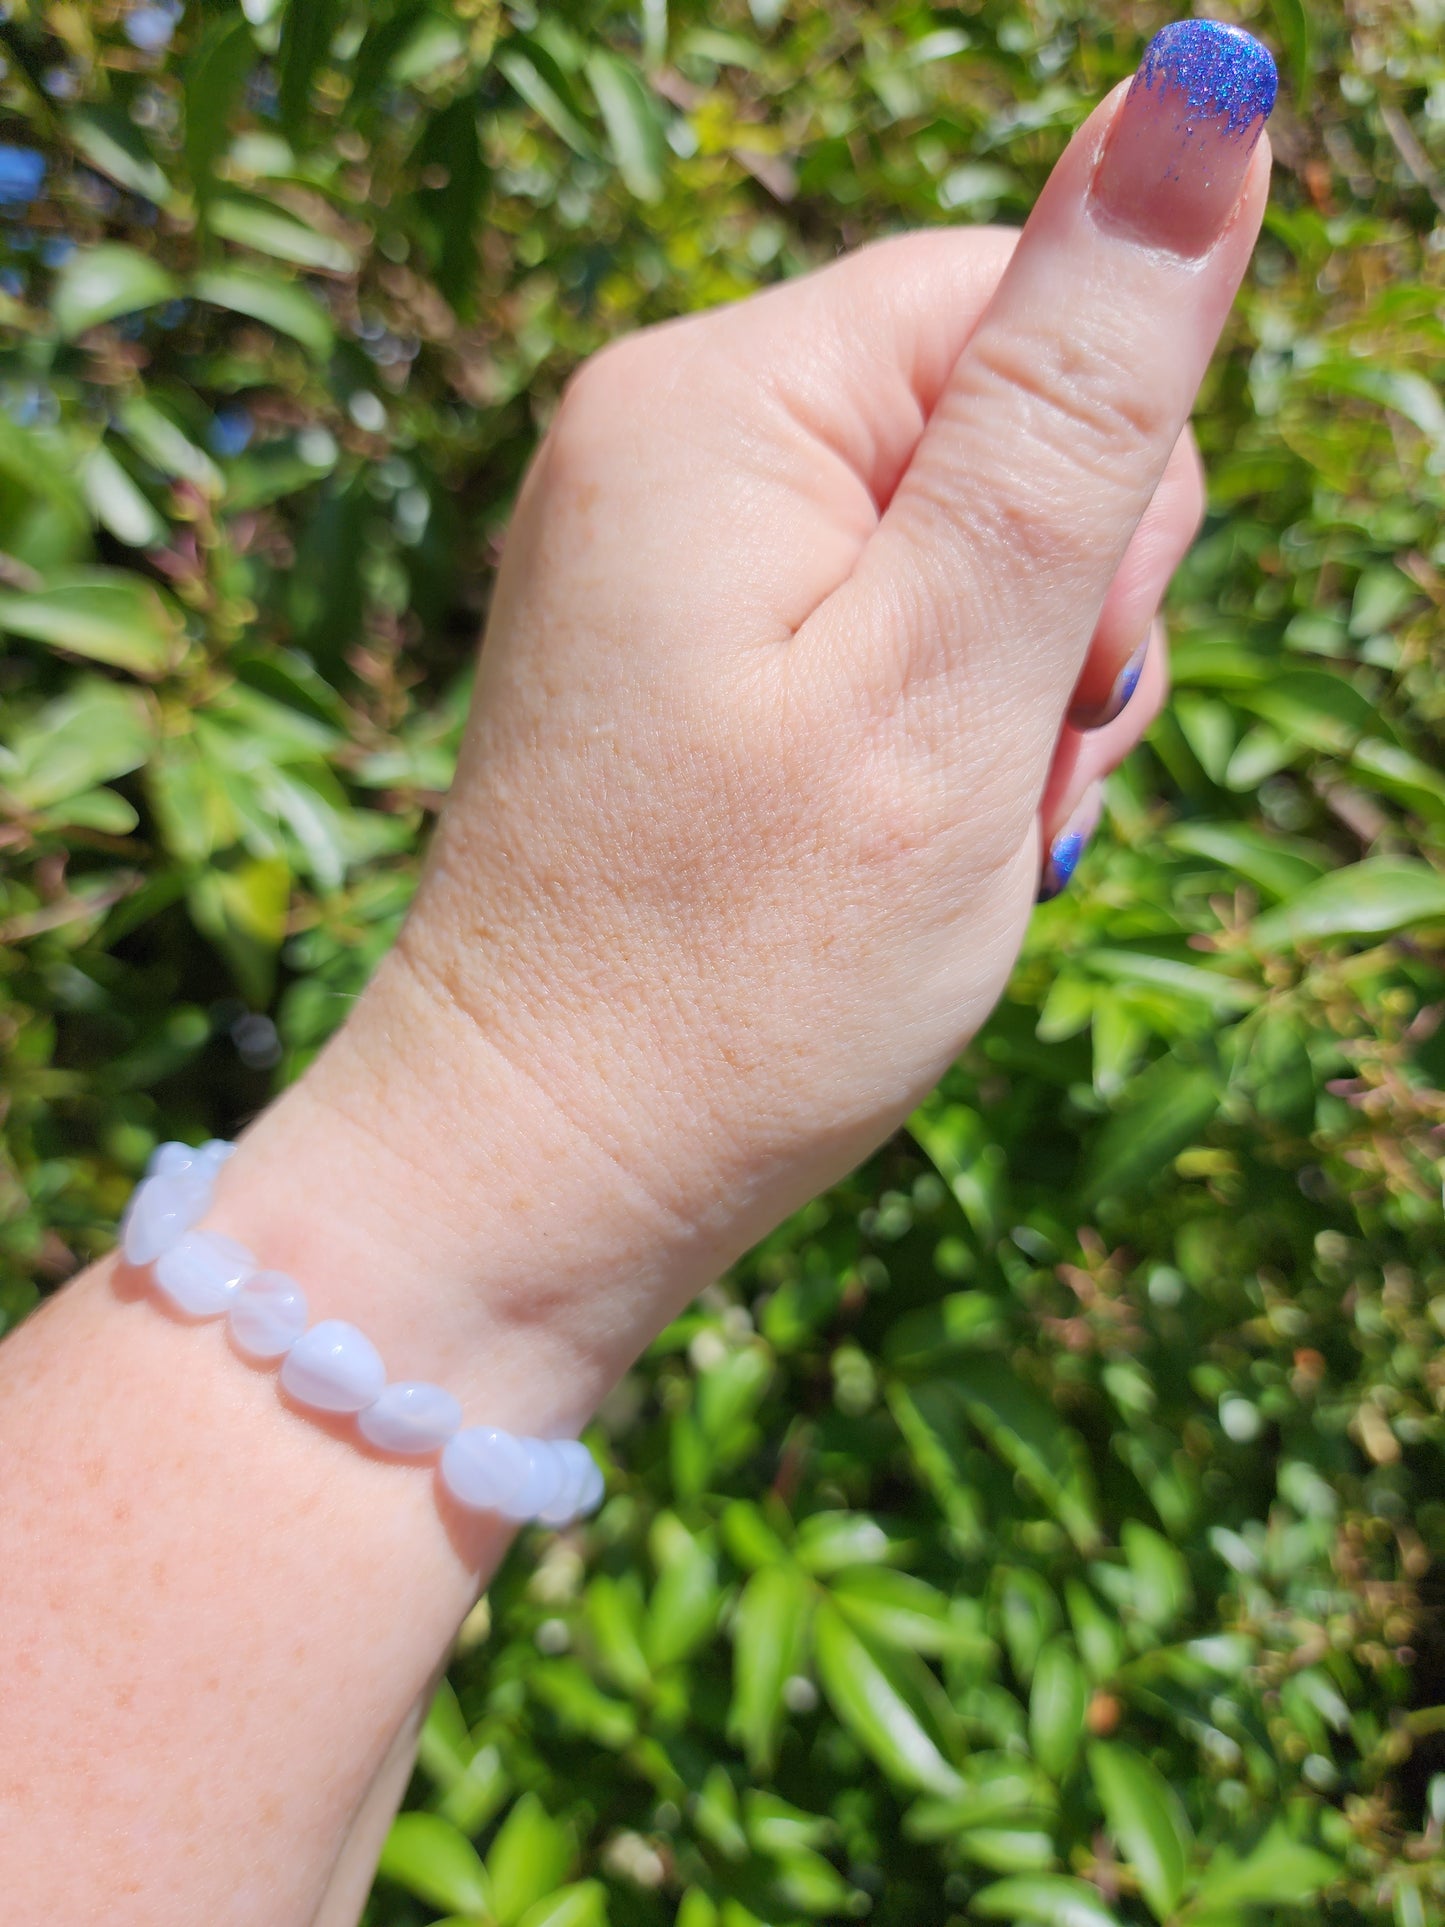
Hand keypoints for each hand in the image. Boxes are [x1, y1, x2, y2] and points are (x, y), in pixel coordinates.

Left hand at [230, 22, 1274, 1421]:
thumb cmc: (744, 958)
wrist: (548, 1166)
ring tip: (950, 835)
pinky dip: (939, 735)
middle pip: (996, 421)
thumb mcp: (958, 667)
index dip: (1103, 492)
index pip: (1021, 300)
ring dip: (1015, 690)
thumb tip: (1205, 94)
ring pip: (960, 543)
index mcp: (717, 399)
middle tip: (997, 773)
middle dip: (1061, 605)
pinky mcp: (683, 653)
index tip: (1054, 674)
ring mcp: (666, 554)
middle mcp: (667, 441)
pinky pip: (880, 630)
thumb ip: (1080, 392)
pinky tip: (905, 846)